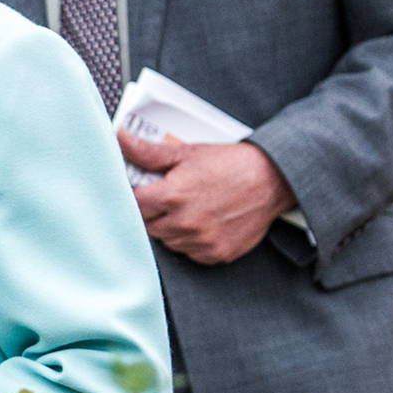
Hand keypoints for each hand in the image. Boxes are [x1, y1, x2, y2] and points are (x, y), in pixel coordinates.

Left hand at [117, 133, 296, 265]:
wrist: (273, 180)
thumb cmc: (230, 164)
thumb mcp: (186, 152)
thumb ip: (148, 152)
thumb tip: (120, 139)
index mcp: (172, 196)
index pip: (133, 206)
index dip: (136, 198)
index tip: (143, 192)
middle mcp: (185, 222)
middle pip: (148, 226)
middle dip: (153, 213)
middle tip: (169, 198)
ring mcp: (202, 241)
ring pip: (168, 241)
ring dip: (171, 229)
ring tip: (188, 209)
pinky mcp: (217, 253)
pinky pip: (191, 253)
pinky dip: (191, 242)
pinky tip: (202, 223)